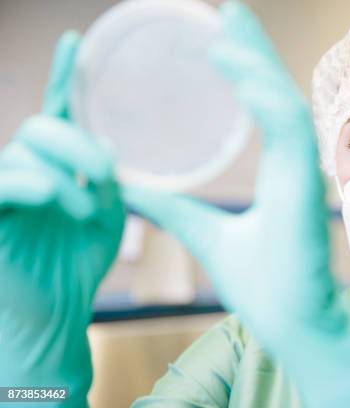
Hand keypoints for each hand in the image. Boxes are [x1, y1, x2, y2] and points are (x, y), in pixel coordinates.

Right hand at [0, 32, 124, 405]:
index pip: (58, 112)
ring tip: (89, 211)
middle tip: (108, 174)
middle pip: (41, 126)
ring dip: (64, 179)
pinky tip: (44, 196)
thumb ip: (107, 179)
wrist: (59, 309)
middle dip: (78, 145)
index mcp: (56, 164)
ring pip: (25, 153)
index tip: (76, 39)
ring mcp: (4, 189)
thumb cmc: (82, 262)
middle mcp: (26, 168)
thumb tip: (105, 143)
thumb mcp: (109, 215)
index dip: (64, 74)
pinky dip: (26, 184)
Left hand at [125, 2, 349, 406]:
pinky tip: (232, 64)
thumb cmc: (265, 287)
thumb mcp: (206, 236)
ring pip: (281, 102)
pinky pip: (284, 126)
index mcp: (278, 176)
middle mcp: (292, 166)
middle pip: (274, 94)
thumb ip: (173, 210)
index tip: (224, 40)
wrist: (292, 325)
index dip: (247, 70)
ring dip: (253, 62)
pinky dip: (260, 92)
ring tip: (225, 29)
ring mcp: (300, 174)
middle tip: (229, 12)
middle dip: (252, 51)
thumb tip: (129, 191)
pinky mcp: (303, 186)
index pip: (264, 109)